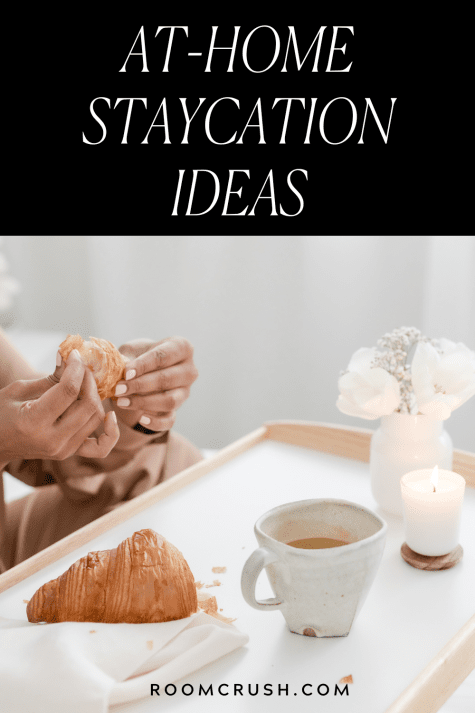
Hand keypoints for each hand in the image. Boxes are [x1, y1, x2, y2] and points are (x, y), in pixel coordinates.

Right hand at [0, 350, 119, 462]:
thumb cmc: (1, 413)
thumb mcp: (19, 390)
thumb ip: (49, 377)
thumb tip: (69, 356)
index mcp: (34, 422)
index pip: (69, 391)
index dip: (76, 368)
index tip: (76, 355)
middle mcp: (52, 440)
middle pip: (88, 405)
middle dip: (89, 380)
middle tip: (81, 367)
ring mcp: (63, 450)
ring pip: (96, 419)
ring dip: (96, 396)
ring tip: (85, 383)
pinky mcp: (70, 453)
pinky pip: (100, 447)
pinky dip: (111, 432)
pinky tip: (110, 415)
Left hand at [111, 337, 197, 432]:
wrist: (144, 370)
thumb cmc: (140, 356)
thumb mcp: (133, 350)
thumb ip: (127, 358)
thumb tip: (117, 369)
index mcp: (181, 347)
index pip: (163, 356)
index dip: (143, 365)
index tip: (126, 373)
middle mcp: (189, 370)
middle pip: (167, 379)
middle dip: (140, 385)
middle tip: (118, 389)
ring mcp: (185, 391)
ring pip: (170, 401)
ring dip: (144, 402)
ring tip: (122, 402)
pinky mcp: (178, 409)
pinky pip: (170, 420)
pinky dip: (156, 422)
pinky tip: (141, 419)